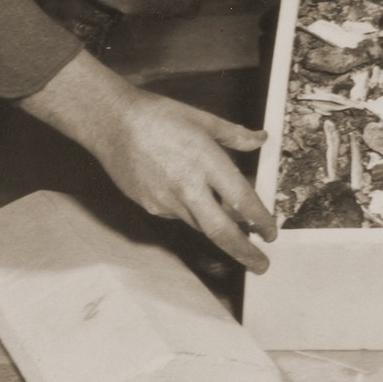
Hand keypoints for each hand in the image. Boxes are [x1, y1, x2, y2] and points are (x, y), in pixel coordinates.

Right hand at [19, 52, 277, 272]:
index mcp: (206, 162)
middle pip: (221, 231)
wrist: (111, 123)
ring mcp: (166, 201)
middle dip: (244, 251)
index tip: (271, 232)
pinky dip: (193, 213)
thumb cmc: (158, 116)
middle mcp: (187, 187)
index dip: (260, 220)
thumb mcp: (204, 120)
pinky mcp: (150, 206)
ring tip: (237, 233)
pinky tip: (194, 199)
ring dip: (220, 231)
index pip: (241, 200)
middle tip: (261, 265)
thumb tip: (260, 139)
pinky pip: (179, 216)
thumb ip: (235, 135)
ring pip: (200, 226)